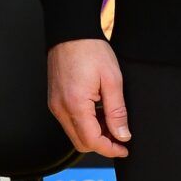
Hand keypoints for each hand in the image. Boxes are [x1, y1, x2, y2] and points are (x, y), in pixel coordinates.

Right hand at [47, 38, 130, 157]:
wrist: (71, 32)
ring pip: (75, 133)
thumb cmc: (90, 50)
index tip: (125, 148)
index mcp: (75, 104)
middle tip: (120, 136)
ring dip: (93, 134)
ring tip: (111, 121)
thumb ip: (117, 111)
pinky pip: (69, 121)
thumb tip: (122, 135)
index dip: (111, 149)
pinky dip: (84, 124)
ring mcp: (55, 104)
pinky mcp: (54, 99)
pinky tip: (98, 112)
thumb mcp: (112, 80)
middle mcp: (60, 108)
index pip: (92, 141)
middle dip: (102, 144)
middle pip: (81, 143)